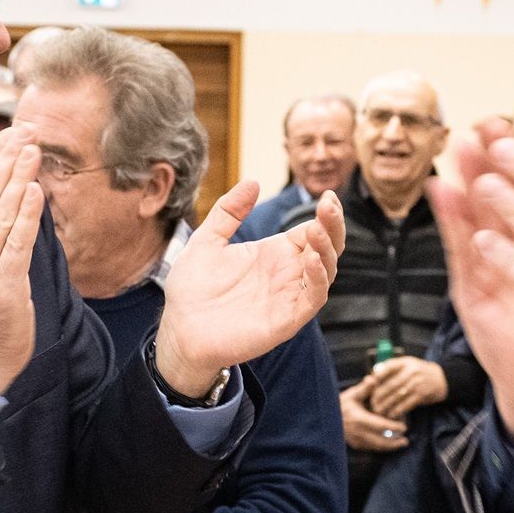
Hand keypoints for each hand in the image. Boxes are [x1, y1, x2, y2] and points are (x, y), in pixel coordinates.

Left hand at [156, 182, 344, 396]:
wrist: (179, 330)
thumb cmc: (192, 290)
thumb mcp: (207, 241)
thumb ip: (229, 212)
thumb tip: (252, 182)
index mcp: (275, 254)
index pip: (313, 230)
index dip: (325, 214)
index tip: (327, 195)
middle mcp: (287, 274)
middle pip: (327, 247)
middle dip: (334, 226)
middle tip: (329, 205)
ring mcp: (289, 297)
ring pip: (326, 271)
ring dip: (327, 249)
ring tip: (317, 230)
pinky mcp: (286, 320)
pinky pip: (313, 298)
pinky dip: (318, 279)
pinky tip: (312, 260)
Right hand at [341, 376, 407, 451]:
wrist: (326, 418)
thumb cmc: (341, 404)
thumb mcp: (352, 394)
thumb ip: (365, 388)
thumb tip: (373, 378)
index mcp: (360, 419)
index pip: (381, 426)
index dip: (394, 428)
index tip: (404, 427)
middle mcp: (358, 432)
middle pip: (380, 441)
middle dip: (394, 443)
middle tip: (405, 441)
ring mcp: (356, 440)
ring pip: (376, 447)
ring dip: (389, 447)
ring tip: (400, 443)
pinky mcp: (355, 445)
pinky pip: (370, 448)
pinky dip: (380, 447)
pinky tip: (388, 444)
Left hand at [368, 356, 447, 417]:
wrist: (442, 379)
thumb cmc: (419, 372)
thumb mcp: (408, 364)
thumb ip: (392, 368)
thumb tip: (374, 375)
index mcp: (406, 362)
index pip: (389, 366)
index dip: (378, 375)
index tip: (370, 383)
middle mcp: (412, 371)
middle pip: (391, 384)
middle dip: (380, 395)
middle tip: (372, 402)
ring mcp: (417, 383)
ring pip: (398, 395)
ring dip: (386, 404)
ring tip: (378, 410)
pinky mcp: (422, 395)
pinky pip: (407, 404)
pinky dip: (398, 410)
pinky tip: (391, 414)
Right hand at [431, 119, 513, 449]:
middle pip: (509, 192)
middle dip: (501, 156)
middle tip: (492, 120)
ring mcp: (493, 269)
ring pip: (480, 213)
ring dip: (469, 176)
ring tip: (462, 142)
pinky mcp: (474, 294)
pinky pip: (461, 254)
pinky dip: (451, 222)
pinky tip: (441, 191)